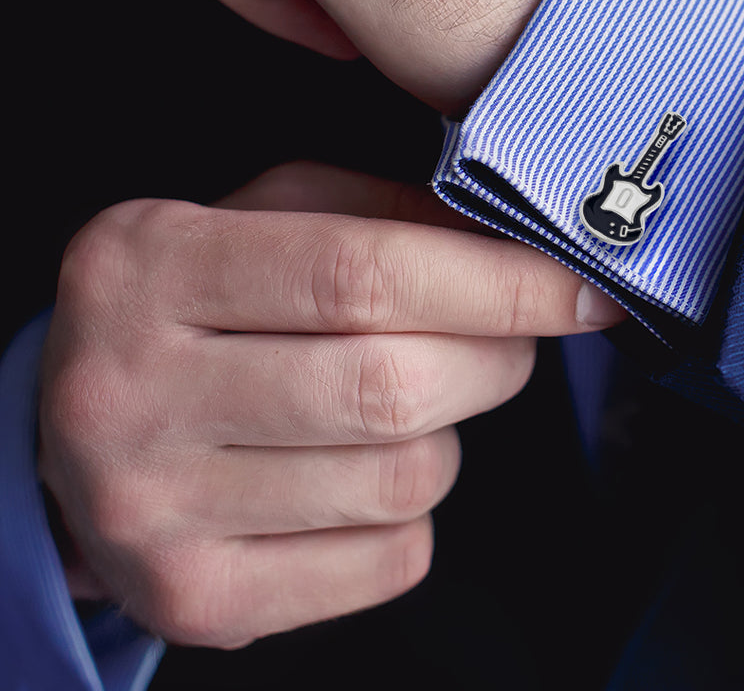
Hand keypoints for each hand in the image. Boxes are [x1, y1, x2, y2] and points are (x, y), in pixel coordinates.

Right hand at [38, 163, 623, 647]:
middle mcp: (133, 393)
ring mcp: (155, 512)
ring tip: (404, 399)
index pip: (361, 273)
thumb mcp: (271, 218)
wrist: (86, 431)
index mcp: (151, 268)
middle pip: (391, 386)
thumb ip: (388, 214)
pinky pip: (389, 560)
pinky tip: (362, 468)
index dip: (498, 281)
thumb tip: (520, 248)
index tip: (584, 287)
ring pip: (402, 479)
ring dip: (447, 433)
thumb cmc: (203, 304)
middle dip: (496, 358)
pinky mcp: (196, 601)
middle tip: (509, 336)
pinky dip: (413, 510)